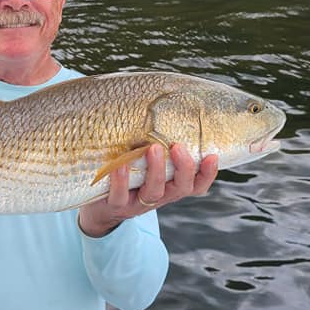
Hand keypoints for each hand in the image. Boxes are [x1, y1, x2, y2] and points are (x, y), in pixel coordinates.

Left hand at [77, 143, 218, 236]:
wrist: (98, 206)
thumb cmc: (127, 173)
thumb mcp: (146, 161)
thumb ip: (158, 144)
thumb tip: (166, 104)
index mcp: (170, 186)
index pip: (197, 184)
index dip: (207, 173)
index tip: (211, 155)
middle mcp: (159, 196)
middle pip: (180, 188)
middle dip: (183, 168)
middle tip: (177, 147)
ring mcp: (137, 203)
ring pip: (153, 192)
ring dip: (156, 171)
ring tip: (152, 148)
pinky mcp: (115, 205)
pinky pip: (119, 196)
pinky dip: (121, 181)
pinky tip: (119, 165)